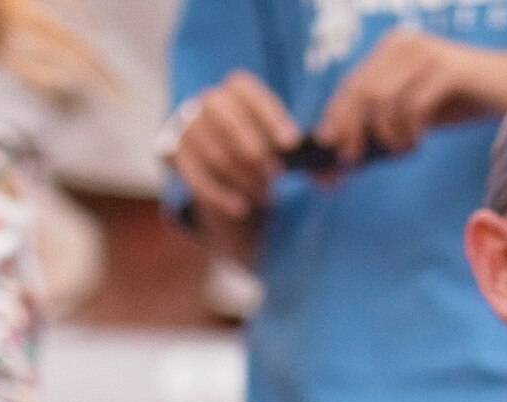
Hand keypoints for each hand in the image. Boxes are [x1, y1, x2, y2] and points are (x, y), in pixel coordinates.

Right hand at [164, 66, 305, 229]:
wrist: (217, 162)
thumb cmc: (260, 149)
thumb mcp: (281, 145)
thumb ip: (305, 156)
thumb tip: (335, 176)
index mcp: (235, 88)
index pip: (250, 94)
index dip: (270, 117)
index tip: (290, 143)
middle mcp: (207, 101)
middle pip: (229, 125)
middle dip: (255, 153)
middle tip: (276, 178)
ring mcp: (186, 127)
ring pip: (215, 155)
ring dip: (243, 179)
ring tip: (265, 196)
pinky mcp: (171, 154)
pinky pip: (195, 177)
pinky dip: (220, 195)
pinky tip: (240, 207)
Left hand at [313, 29, 506, 160]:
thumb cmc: (456, 101)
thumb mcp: (410, 112)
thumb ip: (378, 127)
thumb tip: (340, 161)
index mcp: (391, 49)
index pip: (349, 86)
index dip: (333, 122)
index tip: (328, 156)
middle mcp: (404, 45)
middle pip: (360, 93)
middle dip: (350, 132)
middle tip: (353, 160)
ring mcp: (426, 54)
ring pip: (383, 101)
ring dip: (387, 135)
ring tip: (403, 148)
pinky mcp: (448, 70)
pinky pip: (413, 107)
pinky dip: (409, 132)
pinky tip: (418, 142)